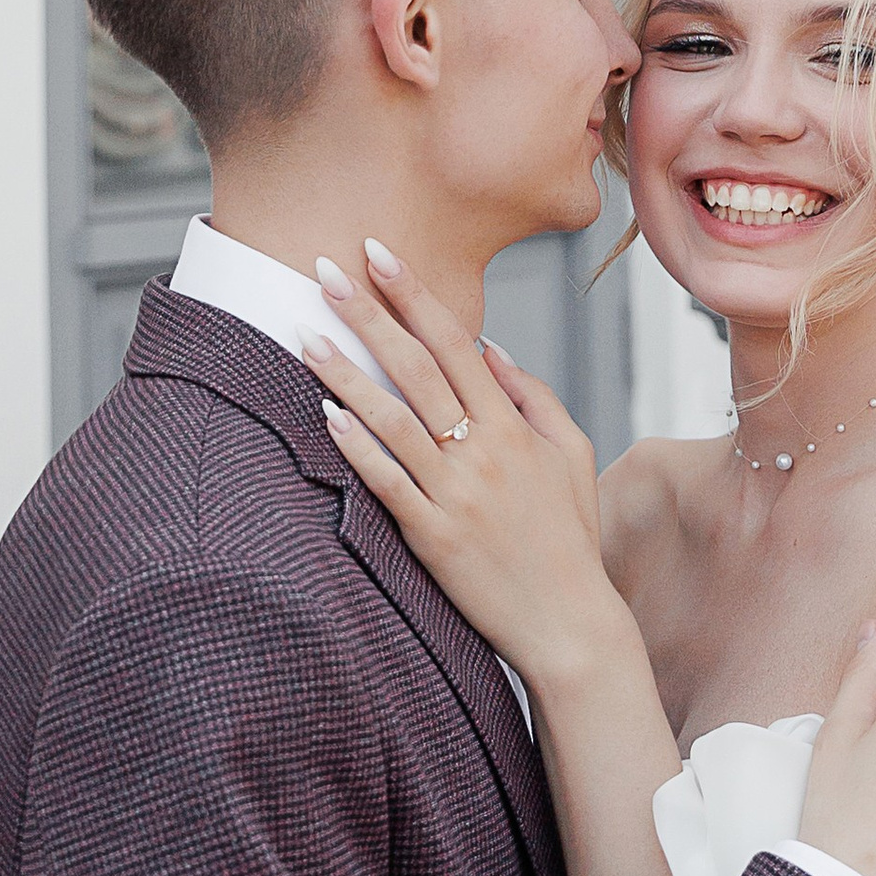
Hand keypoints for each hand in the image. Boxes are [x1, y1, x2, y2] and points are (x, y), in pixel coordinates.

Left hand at [298, 246, 624, 688]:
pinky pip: (385, 482)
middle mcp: (482, 451)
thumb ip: (534, 397)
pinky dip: (355, 447)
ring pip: (391, 419)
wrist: (568, 622)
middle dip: (369, 313)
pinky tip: (325, 415)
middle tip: (326, 269)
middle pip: (416, 367)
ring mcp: (454, 493)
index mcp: (513, 426)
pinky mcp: (431, 536)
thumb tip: (491, 349)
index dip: (415, 295)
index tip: (380, 253)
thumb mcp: (571, 455)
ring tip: (304, 334)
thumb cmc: (569, 537)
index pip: (456, 342)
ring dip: (344, 372)